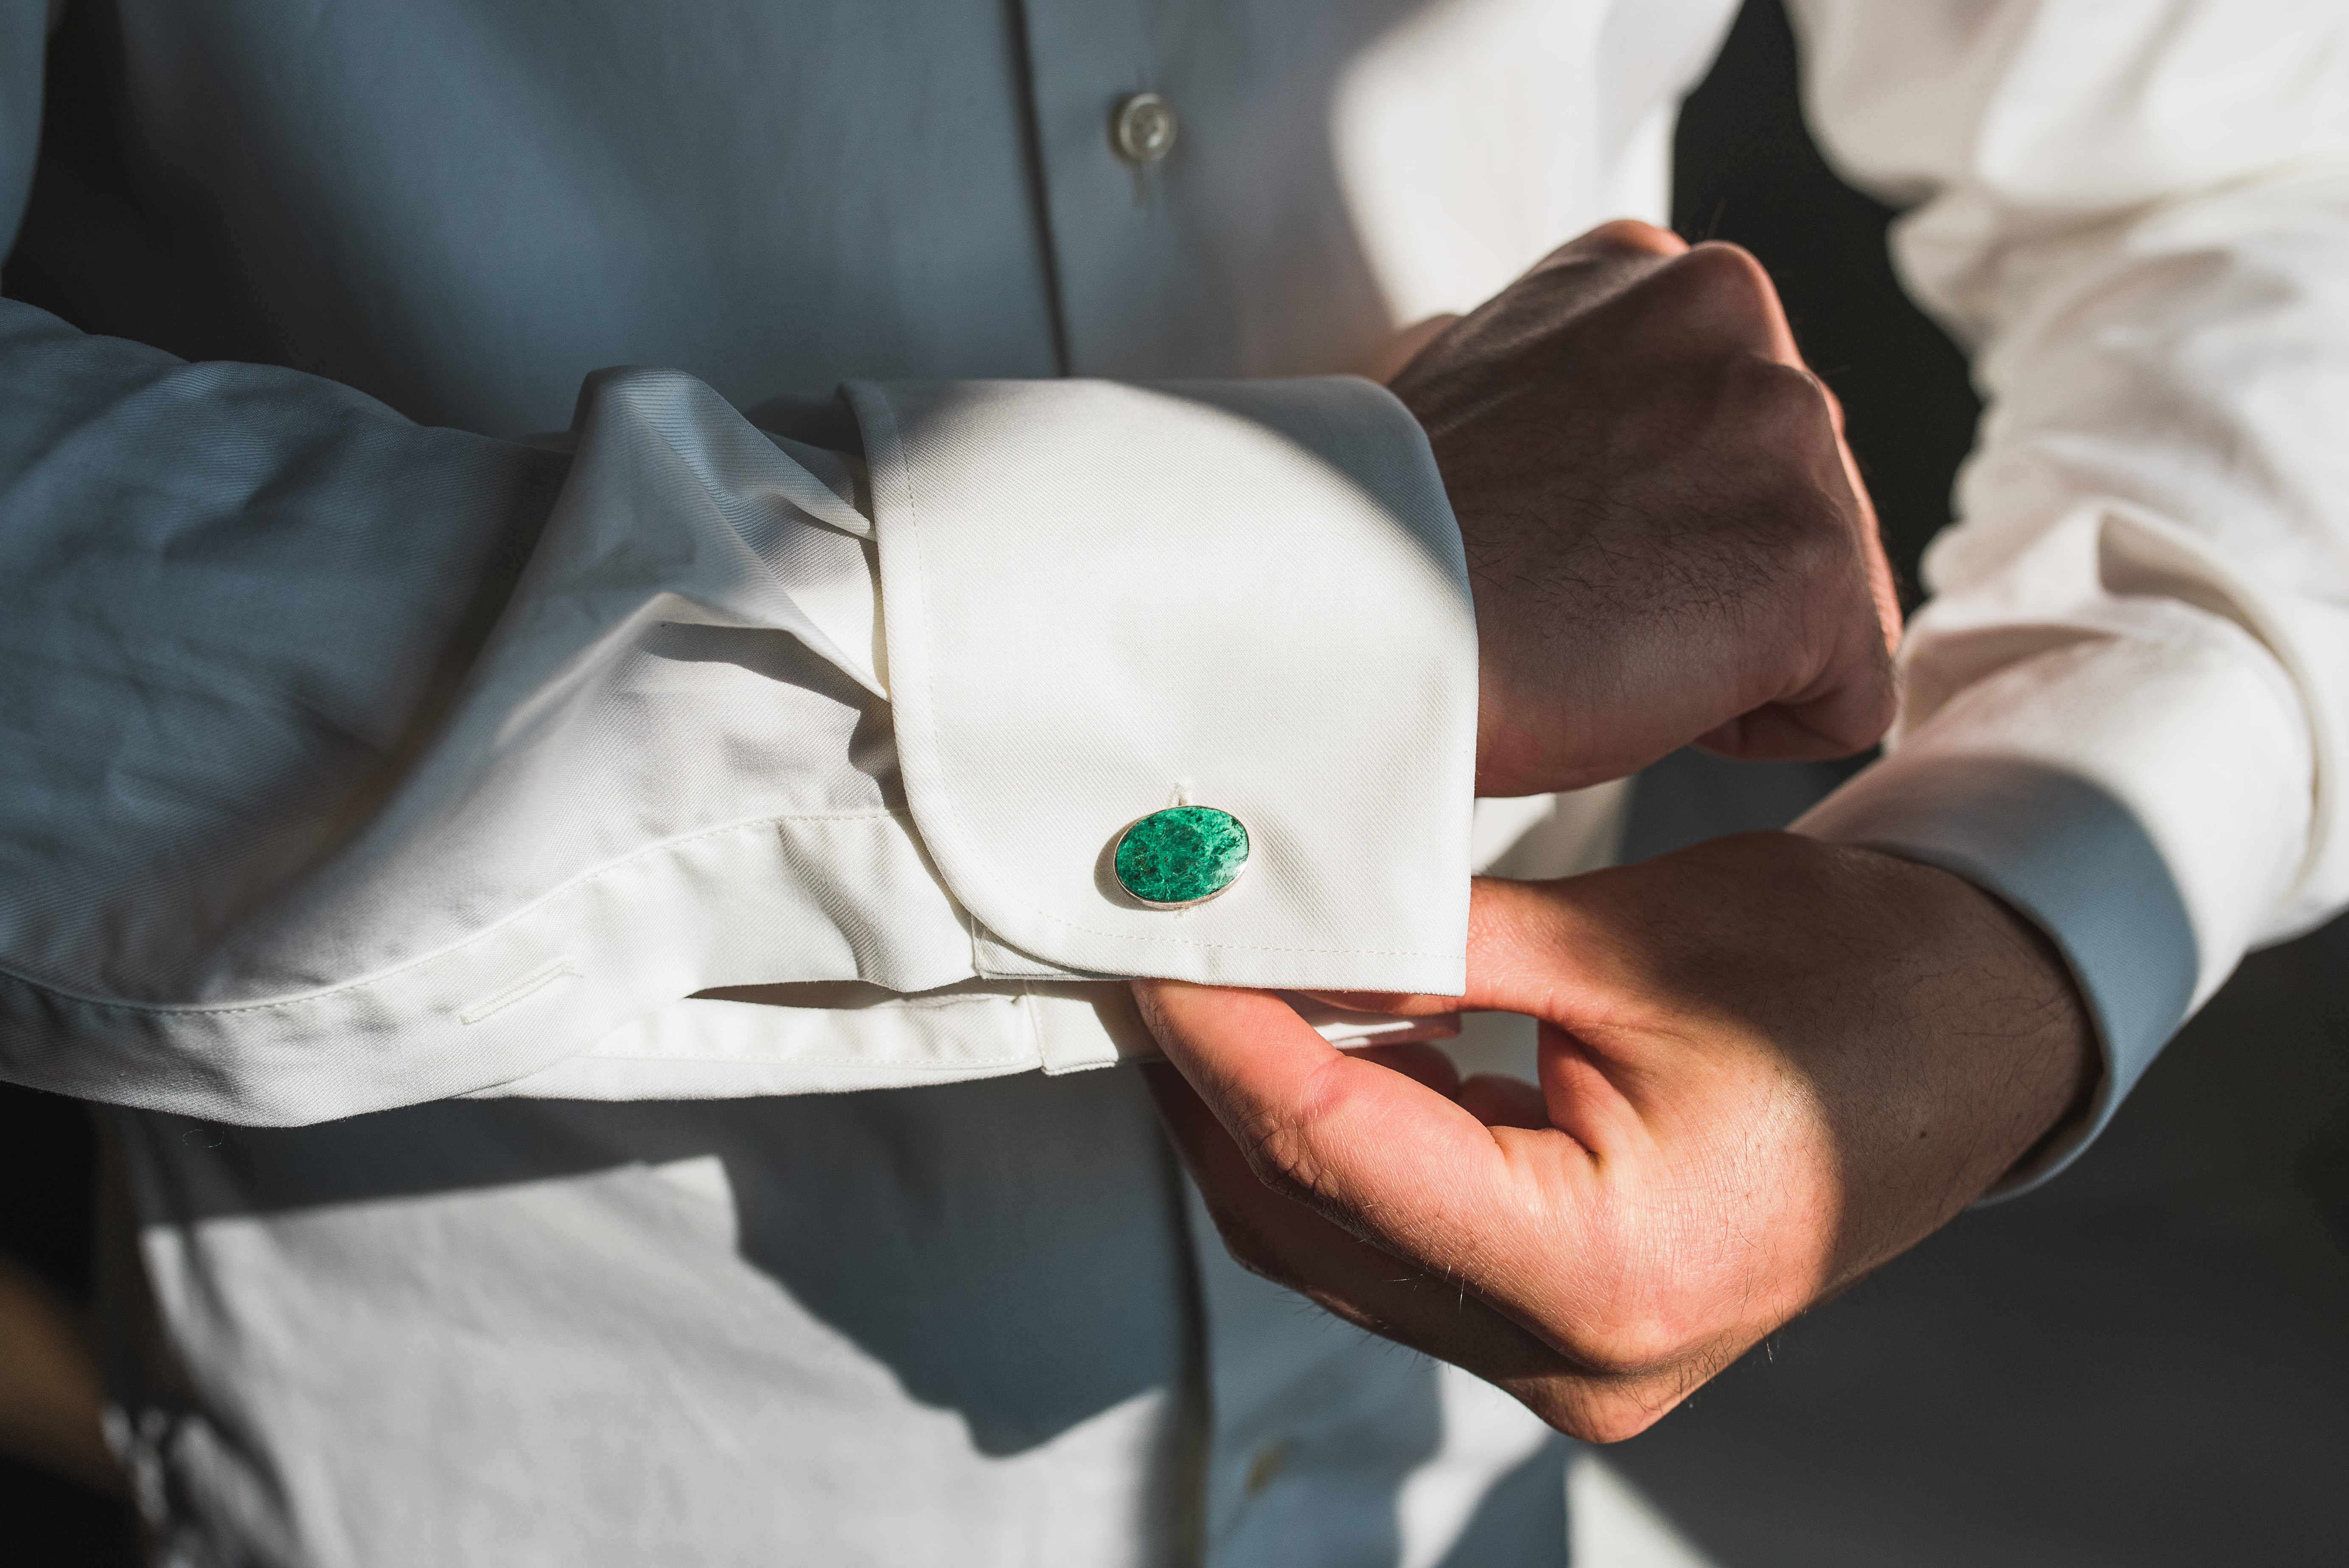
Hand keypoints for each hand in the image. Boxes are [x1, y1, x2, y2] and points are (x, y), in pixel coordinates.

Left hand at [1133, 835, 2091, 1439]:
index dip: (1219, 1034)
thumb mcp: (1630, 941)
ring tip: (1210, 983)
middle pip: (1308, 1218)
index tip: (1149, 937)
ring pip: (1332, 1243)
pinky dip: (1338, 1144)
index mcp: (1611, 1269)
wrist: (1977, 1037)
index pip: (1334, 1148)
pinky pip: (1397, 1246)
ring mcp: (1570, 1359)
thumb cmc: (1853, 978)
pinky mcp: (1562, 1327)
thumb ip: (1434, 943)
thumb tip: (1271, 910)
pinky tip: (1312, 1040)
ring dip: (1258, 1114)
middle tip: (1149, 949)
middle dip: (1211, 1079)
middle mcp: (1580, 1355)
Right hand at [1389, 221, 1902, 795]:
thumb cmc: (1387, 543)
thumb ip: (1603, 402)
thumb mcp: (1499, 399)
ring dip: (1724, 651)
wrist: (1342, 612)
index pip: (1740, 427)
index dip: (1661, 521)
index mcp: (1653, 273)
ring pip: (1826, 598)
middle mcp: (1736, 316)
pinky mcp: (1812, 560)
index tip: (1558, 547)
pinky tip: (1637, 690)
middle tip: (1568, 603)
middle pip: (1797, 505)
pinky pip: (1848, 696)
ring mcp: (1785, 429)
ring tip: (1592, 641)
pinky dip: (1755, 728)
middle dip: (1708, 580)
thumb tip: (1641, 477)